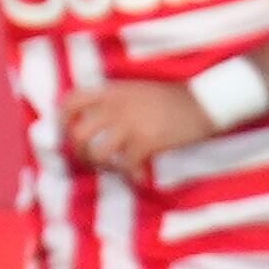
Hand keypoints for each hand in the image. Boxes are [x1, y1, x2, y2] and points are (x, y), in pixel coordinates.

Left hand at [61, 79, 216, 180]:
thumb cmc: (178, 96)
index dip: (62, 120)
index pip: (71, 101)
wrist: (206, 101)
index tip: (67, 132)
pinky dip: (132, 176)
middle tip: (90, 160)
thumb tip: (103, 120)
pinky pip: (127, 165)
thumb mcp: (141, 90)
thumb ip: (119, 100)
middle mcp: (115, 107)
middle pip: (78, 134)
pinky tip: (140, 178)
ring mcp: (130, 125)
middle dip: (79, 153)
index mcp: (113, 91)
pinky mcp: (147, 142)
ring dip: (103, 167)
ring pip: (98, 153)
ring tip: (114, 169)